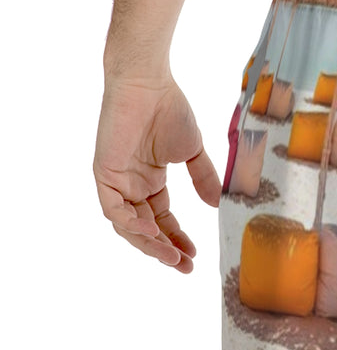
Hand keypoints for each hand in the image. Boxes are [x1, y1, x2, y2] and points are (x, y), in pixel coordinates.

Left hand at [93, 74, 221, 273]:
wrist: (148, 84)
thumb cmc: (169, 109)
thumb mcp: (192, 152)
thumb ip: (202, 179)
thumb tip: (217, 205)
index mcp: (149, 181)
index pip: (161, 220)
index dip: (177, 239)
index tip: (193, 256)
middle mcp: (131, 184)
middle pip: (144, 229)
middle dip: (164, 250)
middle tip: (184, 266)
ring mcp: (117, 180)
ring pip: (127, 225)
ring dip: (148, 244)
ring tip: (172, 256)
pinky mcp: (105, 172)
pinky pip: (113, 208)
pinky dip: (130, 224)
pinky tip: (152, 232)